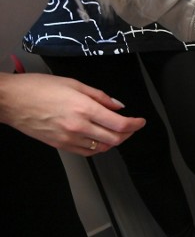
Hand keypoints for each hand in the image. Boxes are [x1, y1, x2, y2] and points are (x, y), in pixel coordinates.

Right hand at [0, 73, 145, 155]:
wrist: (10, 100)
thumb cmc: (36, 88)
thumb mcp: (73, 84)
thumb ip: (99, 96)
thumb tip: (118, 105)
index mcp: (84, 109)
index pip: (120, 124)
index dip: (135, 124)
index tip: (140, 121)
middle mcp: (79, 126)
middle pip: (115, 139)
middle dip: (128, 134)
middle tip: (131, 127)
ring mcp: (69, 138)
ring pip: (102, 148)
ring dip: (114, 141)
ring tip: (116, 132)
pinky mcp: (60, 145)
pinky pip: (87, 152)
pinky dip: (98, 147)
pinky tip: (99, 138)